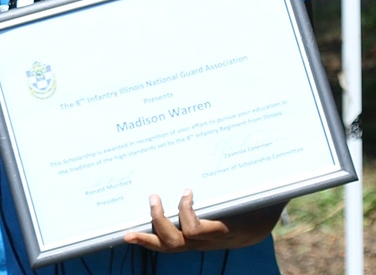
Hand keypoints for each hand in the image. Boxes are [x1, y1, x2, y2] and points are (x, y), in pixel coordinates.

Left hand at [123, 190, 282, 252]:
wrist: (253, 230)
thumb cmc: (253, 207)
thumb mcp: (257, 197)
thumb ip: (258, 181)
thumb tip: (269, 155)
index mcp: (220, 230)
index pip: (196, 230)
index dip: (186, 213)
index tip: (187, 191)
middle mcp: (203, 240)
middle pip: (175, 242)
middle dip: (159, 221)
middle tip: (154, 197)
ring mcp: (192, 242)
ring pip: (167, 247)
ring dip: (149, 234)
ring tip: (135, 219)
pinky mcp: (185, 239)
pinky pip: (165, 244)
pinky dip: (148, 238)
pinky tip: (132, 232)